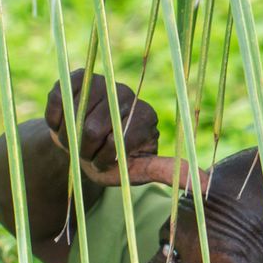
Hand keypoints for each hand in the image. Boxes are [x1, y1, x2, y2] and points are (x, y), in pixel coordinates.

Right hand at [44, 69, 190, 188]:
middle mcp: (127, 94)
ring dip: (69, 138)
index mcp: (147, 117)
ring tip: (78, 138)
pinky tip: (63, 124)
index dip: (103, 160)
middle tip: (89, 151)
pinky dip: (54, 121)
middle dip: (85, 150)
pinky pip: (58, 101)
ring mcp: (102, 82)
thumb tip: (208, 186)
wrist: (78, 150)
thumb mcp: (139, 171)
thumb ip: (169, 173)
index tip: (106, 162)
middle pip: (92, 130)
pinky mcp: (77, 77)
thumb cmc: (112, 164)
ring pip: (73, 116)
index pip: (116, 143)